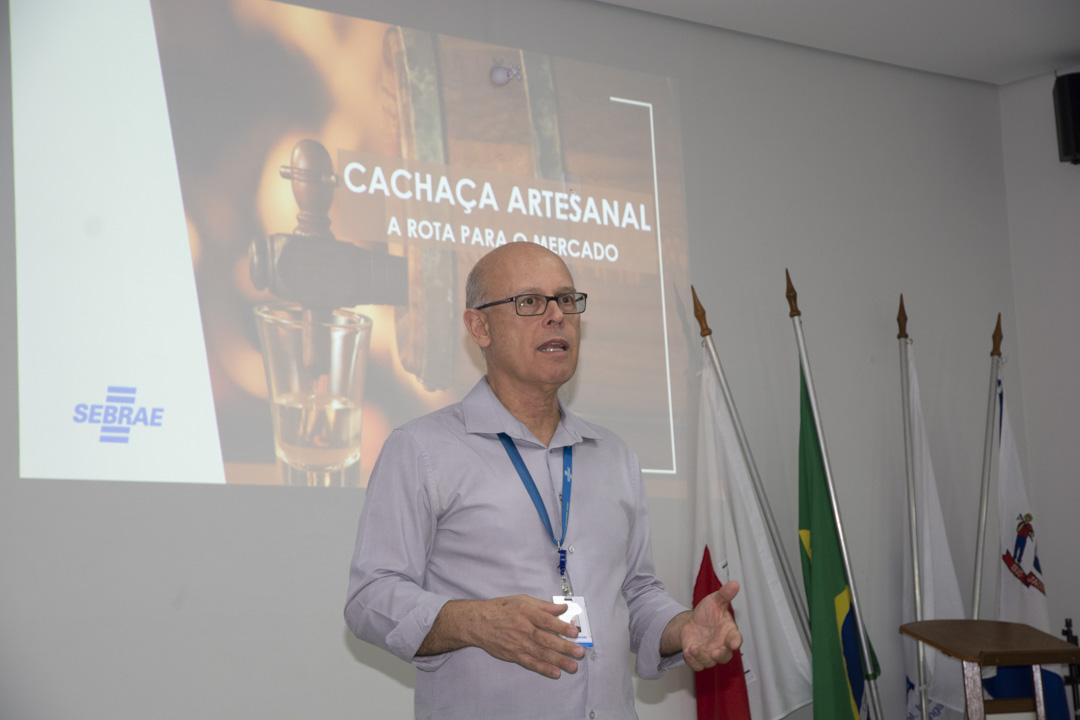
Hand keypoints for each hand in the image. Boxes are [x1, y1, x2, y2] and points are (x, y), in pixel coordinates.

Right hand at [421, 595, 585, 678]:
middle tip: (579, 652)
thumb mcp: (522, 600)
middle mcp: (523, 628)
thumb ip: (543, 606)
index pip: (547, 620)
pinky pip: (530, 663)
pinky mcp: (513, 654)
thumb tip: (562, 608)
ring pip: (541, 653)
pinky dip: (543, 668)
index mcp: (526, 612)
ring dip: (558, 660)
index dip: (561, 627)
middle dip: (564, 647)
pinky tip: (555, 672)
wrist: (478, 622)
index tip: (574, 632)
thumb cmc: (501, 609)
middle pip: (546, 639)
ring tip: (572, 666)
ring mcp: (518, 643)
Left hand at [663, 581, 742, 670]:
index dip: (736, 642)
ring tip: (693, 648)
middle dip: (720, 655)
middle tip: (714, 652)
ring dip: (701, 657)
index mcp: (729, 633)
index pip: (736, 639)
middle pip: (725, 657)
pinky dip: (693, 661)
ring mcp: (710, 654)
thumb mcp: (715, 601)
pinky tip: (687, 652)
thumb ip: (724, 594)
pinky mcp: (698, 658)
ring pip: (709, 662)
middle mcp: (721, 646)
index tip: (734, 643)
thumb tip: (734, 584)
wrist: (692, 622)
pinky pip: (697, 665)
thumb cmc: (708, 614)